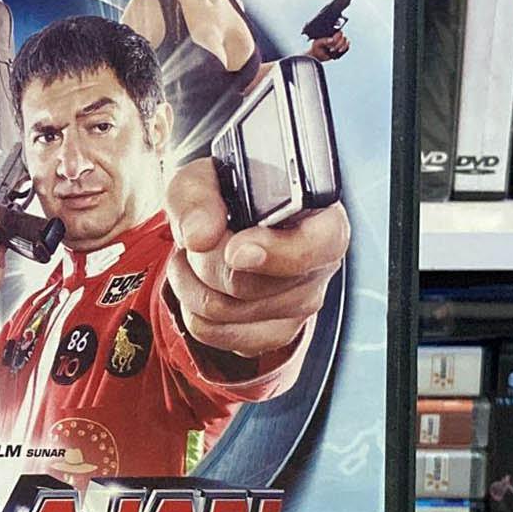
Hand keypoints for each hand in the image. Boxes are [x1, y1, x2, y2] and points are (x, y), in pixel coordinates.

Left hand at [165, 160, 349, 360]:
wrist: (230, 216)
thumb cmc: (227, 192)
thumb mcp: (205, 176)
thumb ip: (198, 196)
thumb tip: (199, 237)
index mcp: (321, 218)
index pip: (319, 246)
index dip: (276, 254)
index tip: (235, 250)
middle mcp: (320, 266)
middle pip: (251, 285)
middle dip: (205, 260)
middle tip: (197, 236)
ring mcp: (300, 304)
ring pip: (227, 313)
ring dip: (191, 283)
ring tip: (191, 256)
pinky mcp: (275, 333)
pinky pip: (219, 336)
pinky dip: (193, 311)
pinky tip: (197, 283)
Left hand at [307, 30, 349, 62]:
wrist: (316, 55)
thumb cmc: (316, 47)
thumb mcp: (317, 43)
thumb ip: (324, 41)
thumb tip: (331, 40)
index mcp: (331, 33)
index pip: (339, 33)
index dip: (337, 38)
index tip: (332, 43)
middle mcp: (336, 37)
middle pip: (344, 38)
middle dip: (338, 45)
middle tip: (331, 50)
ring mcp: (339, 43)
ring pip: (346, 43)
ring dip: (342, 48)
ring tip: (334, 51)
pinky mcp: (341, 48)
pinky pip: (347, 48)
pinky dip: (344, 50)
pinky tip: (338, 52)